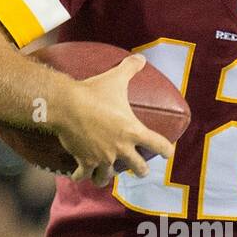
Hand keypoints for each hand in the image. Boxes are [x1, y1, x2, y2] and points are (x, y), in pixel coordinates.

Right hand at [49, 55, 174, 184]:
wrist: (67, 105)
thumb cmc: (94, 92)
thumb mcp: (115, 79)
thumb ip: (130, 68)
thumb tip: (141, 58)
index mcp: (133, 131)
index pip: (158, 145)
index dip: (166, 150)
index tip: (169, 154)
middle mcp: (121, 148)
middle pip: (138, 168)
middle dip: (140, 170)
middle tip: (140, 170)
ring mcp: (103, 157)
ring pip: (108, 176)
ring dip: (107, 177)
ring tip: (105, 178)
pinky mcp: (85, 160)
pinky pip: (84, 175)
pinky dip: (81, 176)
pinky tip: (79, 177)